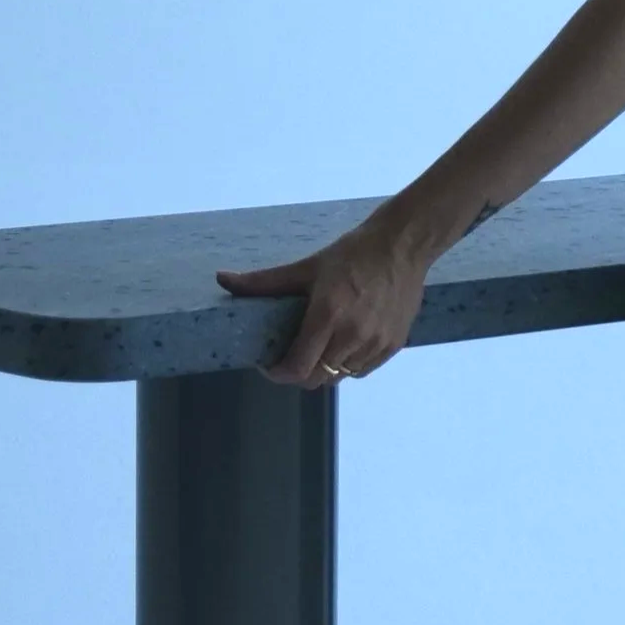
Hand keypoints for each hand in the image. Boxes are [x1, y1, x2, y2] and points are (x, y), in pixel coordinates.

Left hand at [215, 211, 433, 386]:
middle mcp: (353, 335)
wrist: (403, 246)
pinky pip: (362, 370)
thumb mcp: (306, 267)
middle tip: (290, 356)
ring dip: (324, 368)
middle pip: (317, 378)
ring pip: (340, 376)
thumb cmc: (352, 254)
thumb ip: (263, 282)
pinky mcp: (393, 345)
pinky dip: (348, 364)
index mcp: (328, 316)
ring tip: (319, 346)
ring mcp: (376, 343)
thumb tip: (221, 279)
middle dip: (298, 372)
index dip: (279, 374)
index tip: (269, 365)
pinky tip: (344, 342)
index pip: (298, 369)